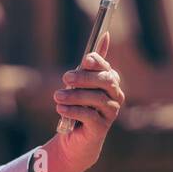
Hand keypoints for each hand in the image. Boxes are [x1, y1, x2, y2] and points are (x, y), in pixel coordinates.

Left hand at [51, 30, 124, 171]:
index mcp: (111, 81)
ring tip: (57, 96)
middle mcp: (115, 96)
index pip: (106, 68)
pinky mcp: (102, 127)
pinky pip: (89, 115)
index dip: (97, 62)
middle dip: (84, 78)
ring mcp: (111, 112)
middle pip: (104, 81)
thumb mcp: (81, 82)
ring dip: (74, 95)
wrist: (75, 137)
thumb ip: (90, 64)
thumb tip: (105, 35)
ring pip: (96, 98)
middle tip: (65, 78)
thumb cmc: (79, 105)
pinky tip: (61, 109)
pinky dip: (73, 110)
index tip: (84, 60)